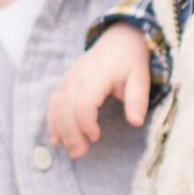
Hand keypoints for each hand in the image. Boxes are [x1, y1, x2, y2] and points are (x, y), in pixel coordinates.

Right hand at [47, 24, 152, 160]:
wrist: (118, 41)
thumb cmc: (130, 64)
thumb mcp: (140, 79)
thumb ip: (138, 100)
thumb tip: (136, 122)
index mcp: (97, 76)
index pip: (84, 102)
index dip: (86, 122)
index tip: (96, 137)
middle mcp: (78, 77)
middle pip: (66, 108)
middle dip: (71, 133)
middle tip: (80, 153)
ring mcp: (68, 79)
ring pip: (57, 107)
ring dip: (61, 130)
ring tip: (71, 150)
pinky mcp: (64, 83)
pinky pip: (53, 103)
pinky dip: (52, 121)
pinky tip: (57, 138)